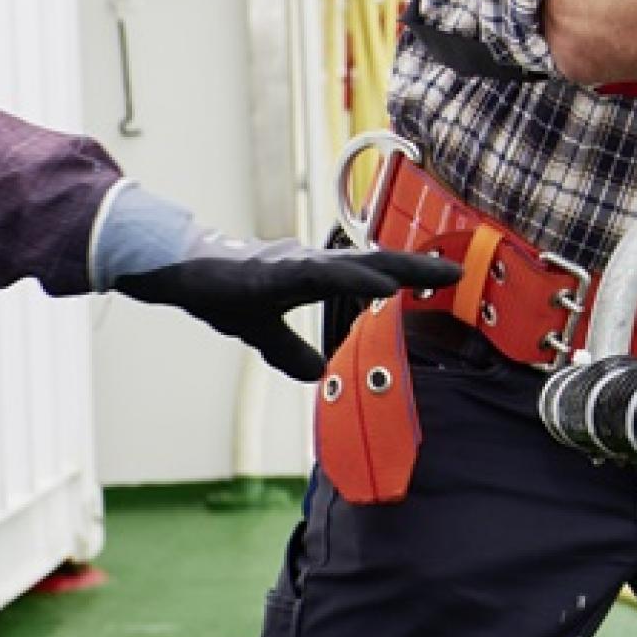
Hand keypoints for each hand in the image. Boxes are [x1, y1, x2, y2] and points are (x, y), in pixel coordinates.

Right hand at [114, 232, 460, 379]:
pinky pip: (320, 274)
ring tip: (427, 275)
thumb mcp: (261, 330)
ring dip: (392, 268)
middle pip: (374, 262)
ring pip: (353, 263)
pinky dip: (351, 277)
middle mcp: (311, 263)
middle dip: (416, 268)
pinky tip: (376, 283)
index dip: (410, 274)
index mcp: (313, 274)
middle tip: (457, 273)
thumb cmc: (222, 290)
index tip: (448, 279)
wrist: (179, 271)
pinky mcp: (273, 270)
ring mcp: (294, 263)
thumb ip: (290, 350)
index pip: (372, 272)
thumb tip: (317, 374)